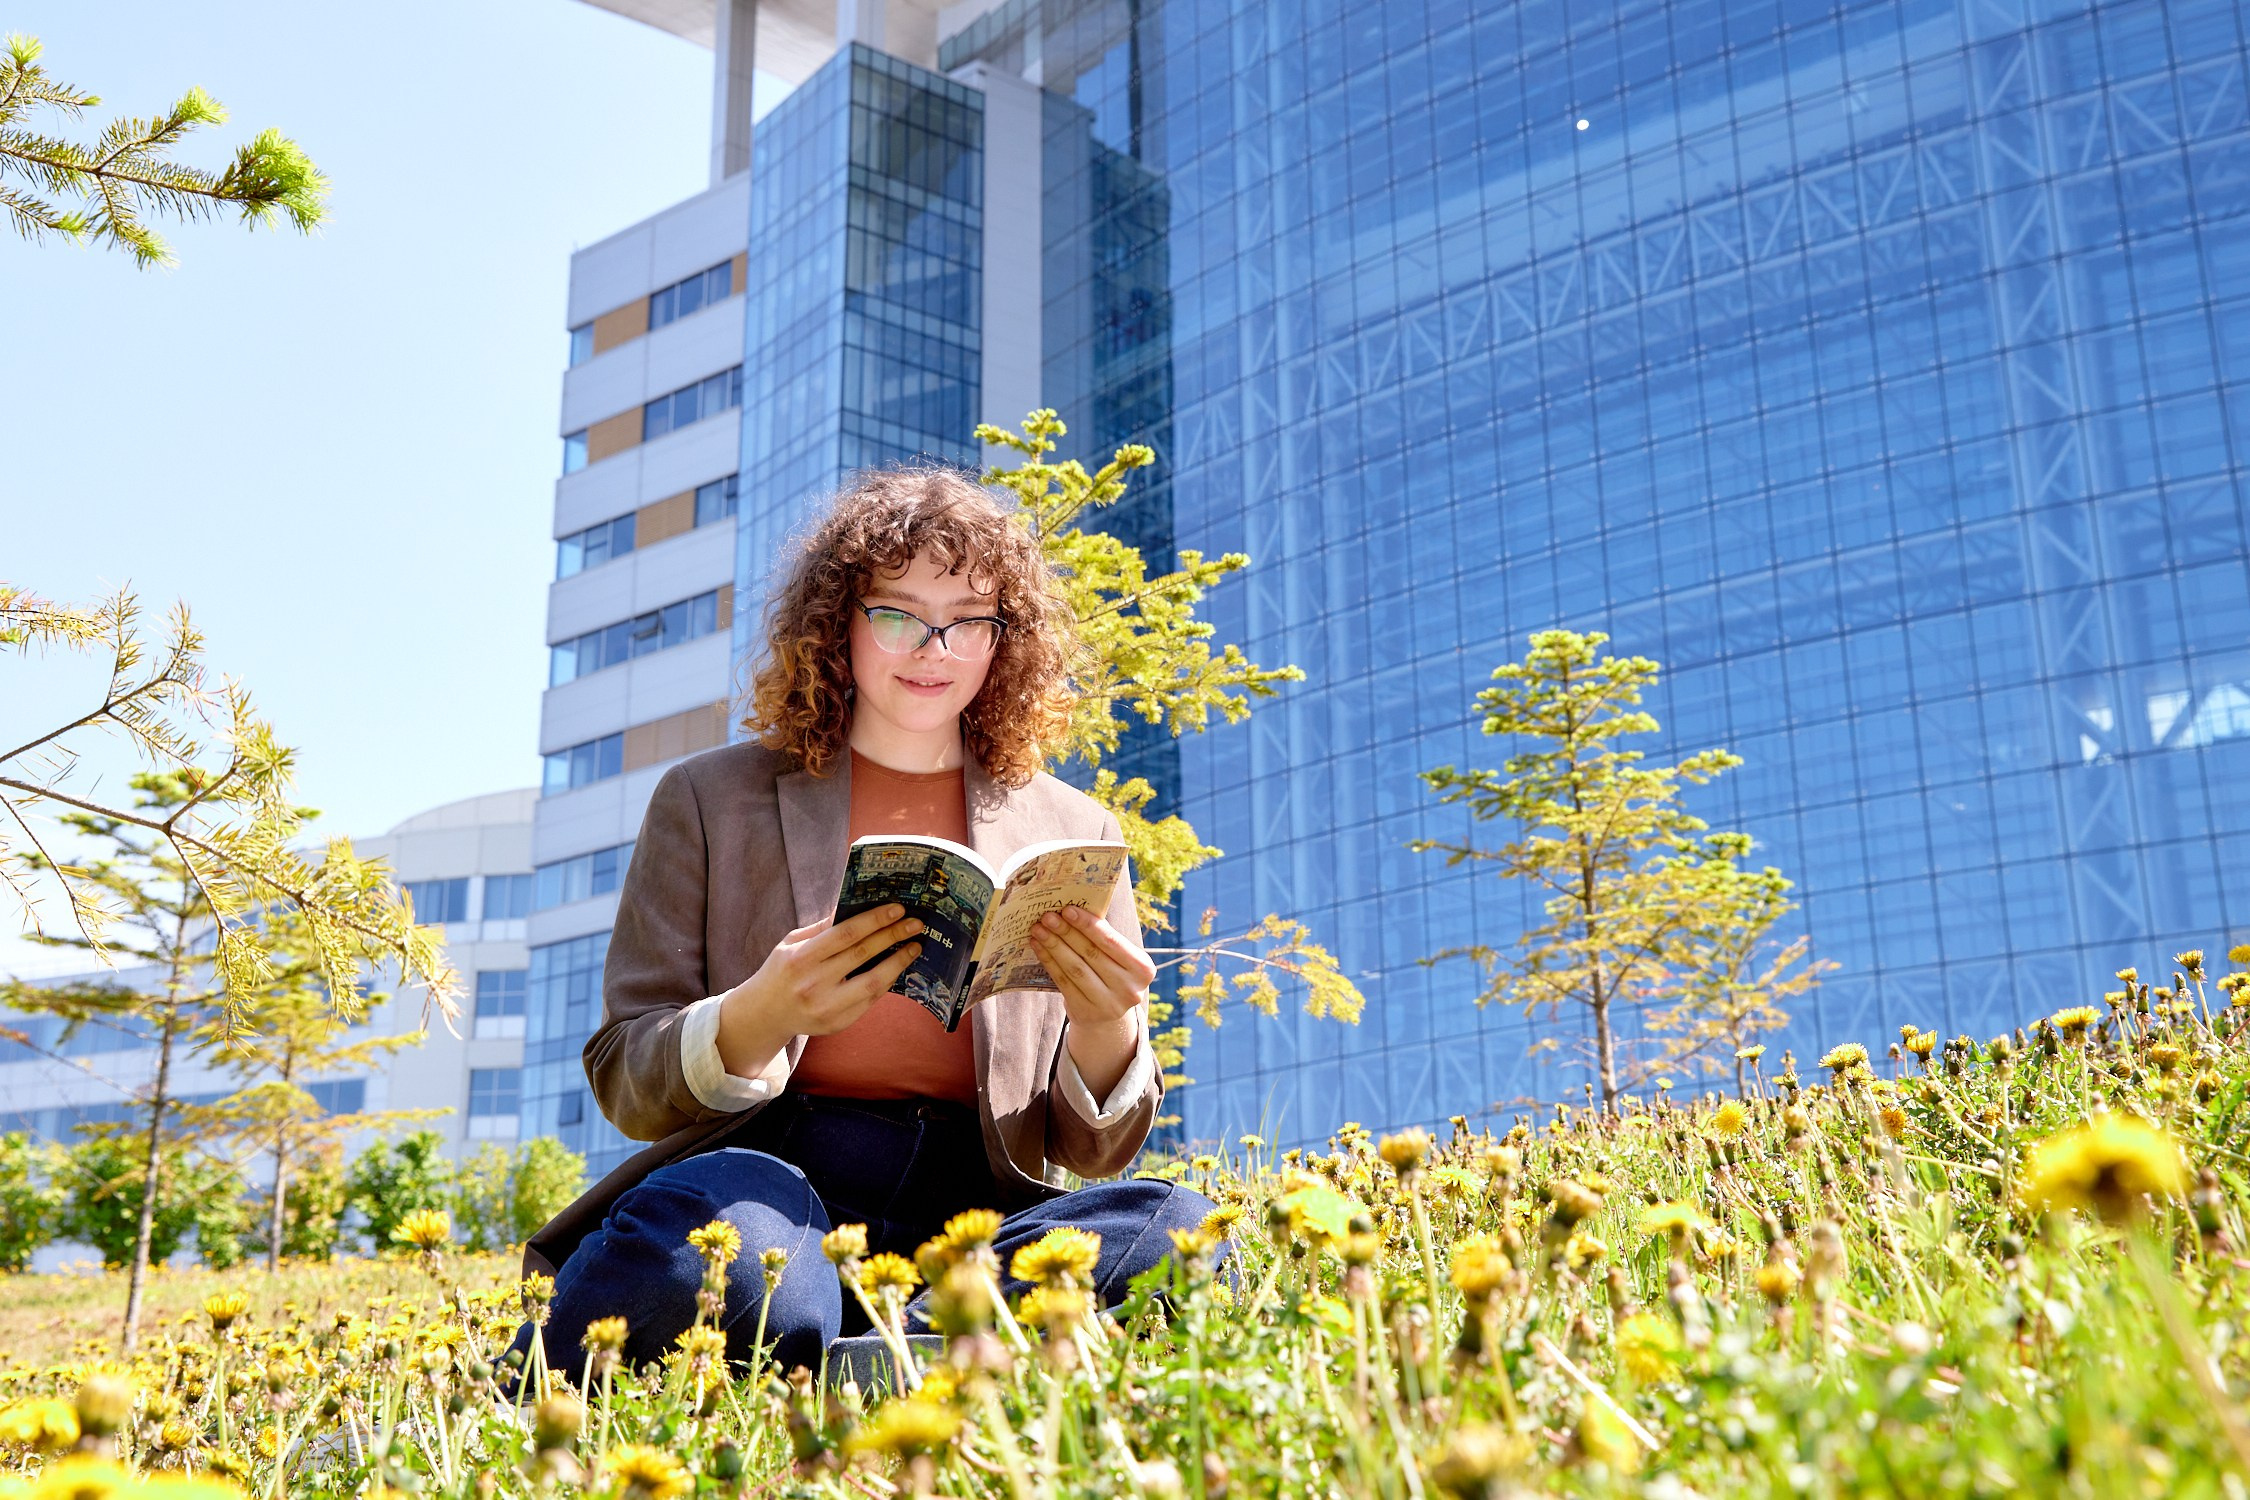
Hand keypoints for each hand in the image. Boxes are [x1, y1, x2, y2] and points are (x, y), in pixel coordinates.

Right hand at [715, 905, 922, 1076]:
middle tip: (916, 923)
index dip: (874, 920)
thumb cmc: (782, 970)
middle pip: (863, 954)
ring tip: (914, 947)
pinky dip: (886, 981)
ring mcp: (826, 1007)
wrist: (765, 1014)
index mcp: (801, 958)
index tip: (898, 908)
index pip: (845, 934)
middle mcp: (813, 984)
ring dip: (898, 962)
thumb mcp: (792, 943)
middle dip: (893, 935)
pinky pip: (870, 1000)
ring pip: (873, 982)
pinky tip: (897, 967)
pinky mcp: (837, 1023)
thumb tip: (856, 906)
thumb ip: (822, 927)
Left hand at [1028, 906, 1154, 1026]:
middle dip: (1067, 932)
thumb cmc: (1112, 975)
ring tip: (1039, 929)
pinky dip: (1049, 962)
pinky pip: (1063, 982)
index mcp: (1142, 969)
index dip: (1088, 925)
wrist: (1107, 1016)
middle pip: (1091, 954)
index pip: (1112, 942)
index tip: (1067, 909)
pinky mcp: (1086, 1012)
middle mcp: (1129, 989)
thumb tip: (1073, 911)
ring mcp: (1108, 1004)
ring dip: (1054, 945)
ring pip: (1075, 968)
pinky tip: (1039, 947)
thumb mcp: (1120, 959)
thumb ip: (1105, 939)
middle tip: (1047, 916)